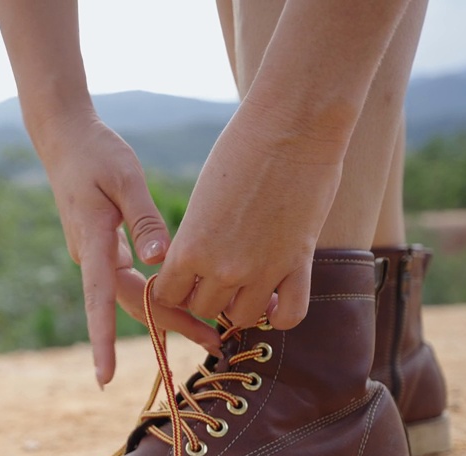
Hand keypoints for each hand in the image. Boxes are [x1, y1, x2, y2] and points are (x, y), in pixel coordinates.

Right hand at [37, 114, 221, 385]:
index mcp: (93, 244)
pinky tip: (185, 298)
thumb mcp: (125, 177)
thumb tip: (159, 260)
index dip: (103, 341)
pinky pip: (132, 280)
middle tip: (215, 343)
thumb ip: (144, 218)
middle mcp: (93, 258)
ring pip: (134, 296)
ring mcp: (98, 255)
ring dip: (169, 313)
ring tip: (211, 330)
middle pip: (132, 305)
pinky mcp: (105, 248)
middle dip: (170, 327)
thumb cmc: (96, 153)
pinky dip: (160, 294)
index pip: (100, 301)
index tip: (105, 377)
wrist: (65, 139)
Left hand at [152, 104, 346, 330]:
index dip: (174, 289)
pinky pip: (289, 316)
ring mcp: (262, 271)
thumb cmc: (239, 151)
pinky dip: (280, 315)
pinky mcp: (298, 265)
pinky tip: (276, 300)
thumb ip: (197, 239)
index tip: (183, 277)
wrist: (290, 128)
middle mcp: (222, 268)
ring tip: (245, 285)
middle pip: (203, 309)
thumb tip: (195, 265)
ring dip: (239, 305)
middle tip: (215, 277)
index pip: (168, 296)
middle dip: (205, 296)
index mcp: (189, 249)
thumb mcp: (202, 200)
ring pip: (240, 318)